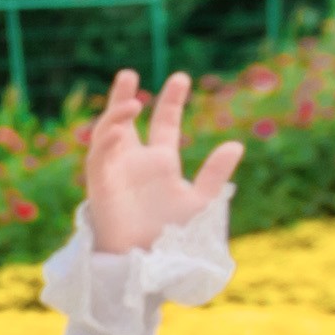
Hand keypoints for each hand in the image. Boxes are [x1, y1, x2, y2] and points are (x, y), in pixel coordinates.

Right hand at [73, 72, 241, 259]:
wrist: (148, 262)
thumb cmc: (173, 236)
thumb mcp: (201, 201)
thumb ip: (214, 173)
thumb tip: (236, 144)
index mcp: (161, 162)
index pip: (165, 124)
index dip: (172, 101)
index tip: (181, 77)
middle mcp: (136, 162)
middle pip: (125, 122)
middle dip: (124, 98)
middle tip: (128, 72)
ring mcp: (116, 172)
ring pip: (108, 135)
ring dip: (115, 115)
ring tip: (132, 101)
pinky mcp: (101, 186)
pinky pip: (99, 158)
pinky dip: (106, 141)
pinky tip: (119, 130)